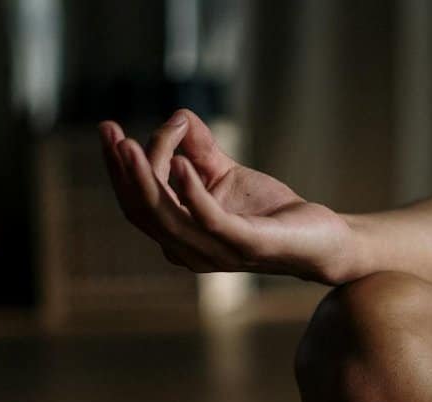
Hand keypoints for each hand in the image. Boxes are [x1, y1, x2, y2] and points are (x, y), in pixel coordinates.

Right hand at [98, 109, 362, 283]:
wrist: (322, 240)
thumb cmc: (273, 213)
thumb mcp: (227, 174)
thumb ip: (200, 150)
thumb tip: (179, 116)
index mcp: (180, 236)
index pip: (136, 204)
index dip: (118, 170)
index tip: (108, 130)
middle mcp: (190, 251)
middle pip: (142, 212)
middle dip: (122, 171)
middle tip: (110, 133)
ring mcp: (216, 253)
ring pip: (166, 218)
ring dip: (146, 178)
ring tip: (132, 144)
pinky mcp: (246, 245)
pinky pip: (208, 220)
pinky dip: (191, 190)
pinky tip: (181, 162)